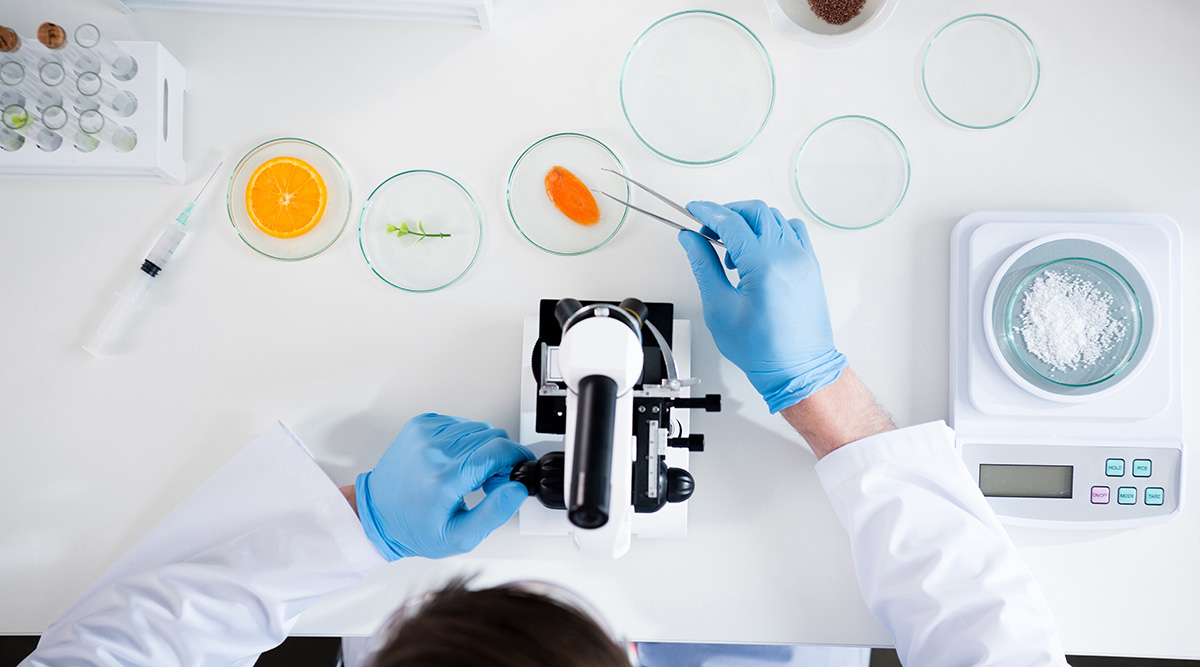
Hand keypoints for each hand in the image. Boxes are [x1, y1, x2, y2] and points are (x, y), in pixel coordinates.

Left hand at [355, 413, 533, 560]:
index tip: (517, 469)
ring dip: (483, 447)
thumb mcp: (461, 536)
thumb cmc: (415, 528)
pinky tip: (456, 460)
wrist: (378, 514)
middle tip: (489, 481)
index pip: (498, 450)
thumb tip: (516, 488)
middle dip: (500, 457)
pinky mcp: (419, 426)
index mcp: (445, 478)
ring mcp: (424, 435)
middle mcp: (433, 451)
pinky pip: (460, 423)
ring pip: (478, 427)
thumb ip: (495, 513)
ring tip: (470, 472)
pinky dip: (465, 440)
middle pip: (492, 436)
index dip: (516, 458)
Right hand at [679, 200, 845, 412]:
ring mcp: (803, 259)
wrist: (798, 369)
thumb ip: (704, 266)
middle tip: (708, 230)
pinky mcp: (810, 266)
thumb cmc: (763, 350)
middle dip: (727, 213)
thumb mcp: (719, 308)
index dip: (708, 212)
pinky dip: (771, 231)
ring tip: (731, 248)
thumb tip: (691, 240)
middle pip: (755, 212)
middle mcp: (788, 256)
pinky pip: (792, 232)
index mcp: (764, 265)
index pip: (731, 222)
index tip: (694, 210)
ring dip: (749, 222)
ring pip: (774, 218)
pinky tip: (758, 250)